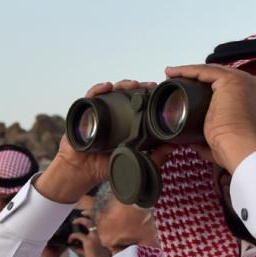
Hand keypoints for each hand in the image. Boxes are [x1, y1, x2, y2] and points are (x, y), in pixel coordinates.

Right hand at [35, 80, 150, 203]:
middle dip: (137, 86)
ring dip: (121, 85)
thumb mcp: (133, 161)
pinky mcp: (84, 113)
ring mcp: (98, 112)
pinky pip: (90, 97)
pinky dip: (98, 89)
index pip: (137, 104)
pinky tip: (107, 86)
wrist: (81, 172)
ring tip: (131, 84)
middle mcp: (112, 114)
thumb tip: (174, 147)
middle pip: (125, 94)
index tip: (157, 91)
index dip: (146, 95)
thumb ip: (154, 157)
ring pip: (111, 92)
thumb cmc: (103, 167)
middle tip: (147, 85)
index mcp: (124, 123)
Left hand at [67, 217, 110, 256]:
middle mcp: (102, 233)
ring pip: (86, 222)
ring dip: (78, 221)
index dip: (93, 216)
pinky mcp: (88, 241)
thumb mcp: (95, 252)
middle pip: (94, 217)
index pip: (100, 221)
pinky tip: (70, 240)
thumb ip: (88, 246)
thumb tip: (77, 246)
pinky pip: (77, 234)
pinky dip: (72, 236)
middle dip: (86, 214)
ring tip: (73, 222)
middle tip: (80, 214)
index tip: (87, 214)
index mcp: (106, 235)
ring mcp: (96, 236)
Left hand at [165, 64, 255, 173]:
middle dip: (199, 77)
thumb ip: (212, 138)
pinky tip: (172, 72)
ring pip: (212, 71)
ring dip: (190, 71)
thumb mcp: (226, 140)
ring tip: (171, 74)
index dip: (211, 87)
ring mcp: (245, 80)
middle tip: (178, 80)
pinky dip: (187, 70)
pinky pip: (205, 71)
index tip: (192, 91)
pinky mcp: (231, 80)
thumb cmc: (237, 150)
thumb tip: (192, 141)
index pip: (232, 86)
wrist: (242, 150)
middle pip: (222, 75)